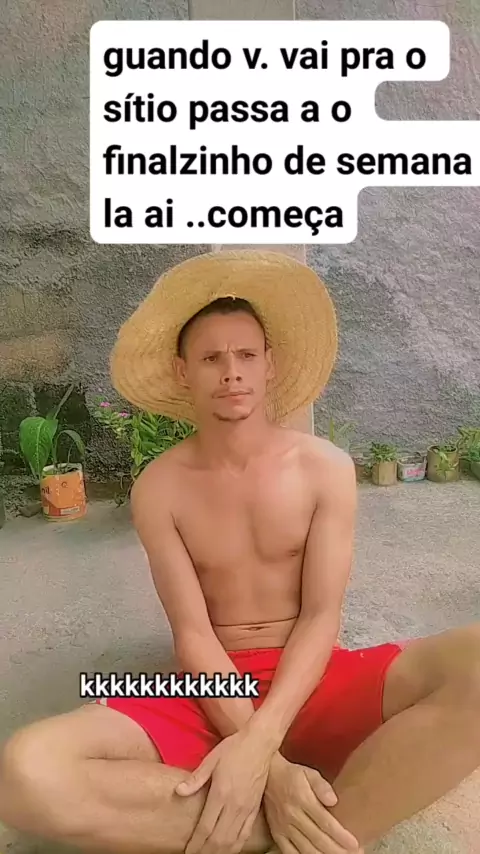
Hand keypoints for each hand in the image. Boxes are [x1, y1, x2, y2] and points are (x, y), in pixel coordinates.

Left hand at [176, 730, 273, 853]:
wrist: (260, 742)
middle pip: (218, 840)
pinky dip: (236, 846)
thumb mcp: (211, 759)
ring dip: (220, 853)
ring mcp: (247, 809)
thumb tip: (179, 791)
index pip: (205, 828)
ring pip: (233, 841)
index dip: (195, 844)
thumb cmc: (234, 748)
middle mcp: (235, 805)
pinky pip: (246, 834)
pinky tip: (229, 850)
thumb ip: (195, 779)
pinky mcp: (256, 808)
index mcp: (221, 793)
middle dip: (205, 852)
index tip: (187, 851)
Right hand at [264, 754, 359, 853]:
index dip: (340, 835)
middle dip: (337, 849)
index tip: (354, 844)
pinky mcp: (277, 834)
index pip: (325, 821)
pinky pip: (290, 852)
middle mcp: (292, 815)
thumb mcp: (308, 772)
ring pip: (306, 848)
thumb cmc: (292, 775)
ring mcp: (283, 827)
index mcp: (302, 799)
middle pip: (318, 838)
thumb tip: (333, 800)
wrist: (268, 776)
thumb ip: (321, 785)